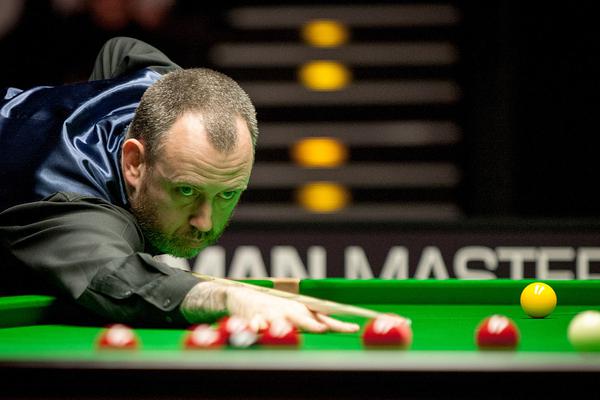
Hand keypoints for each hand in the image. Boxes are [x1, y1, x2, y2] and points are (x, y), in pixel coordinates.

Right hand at [180, 281, 359, 332]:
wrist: (243, 297)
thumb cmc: (273, 308)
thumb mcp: (293, 313)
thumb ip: (309, 322)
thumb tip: (328, 326)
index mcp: (301, 309)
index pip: (323, 318)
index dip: (338, 324)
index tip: (353, 329)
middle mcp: (288, 310)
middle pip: (302, 318)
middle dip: (311, 325)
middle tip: (322, 330)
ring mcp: (271, 313)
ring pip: (278, 320)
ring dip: (283, 326)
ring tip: (286, 329)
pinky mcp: (253, 317)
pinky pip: (256, 323)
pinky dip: (256, 325)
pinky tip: (257, 327)